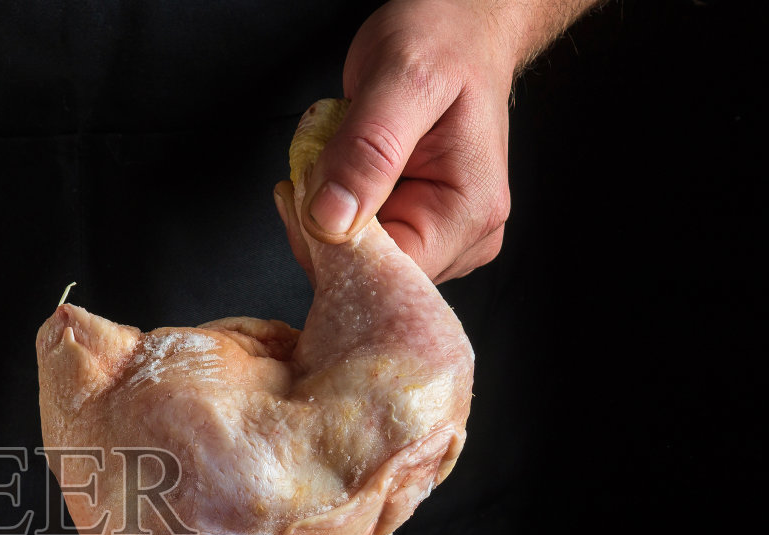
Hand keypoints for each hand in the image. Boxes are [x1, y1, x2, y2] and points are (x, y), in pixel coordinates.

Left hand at [297, 0, 519, 281]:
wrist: (460, 25)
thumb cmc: (443, 42)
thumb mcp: (401, 80)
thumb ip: (366, 152)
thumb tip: (331, 221)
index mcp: (469, 213)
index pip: (387, 273)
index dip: (330, 250)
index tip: (299, 196)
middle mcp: (463, 238)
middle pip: (368, 274)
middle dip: (322, 229)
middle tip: (314, 164)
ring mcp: (441, 237)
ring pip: (355, 260)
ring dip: (324, 216)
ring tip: (334, 157)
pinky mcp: (416, 227)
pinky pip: (355, 240)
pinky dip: (331, 209)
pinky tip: (337, 171)